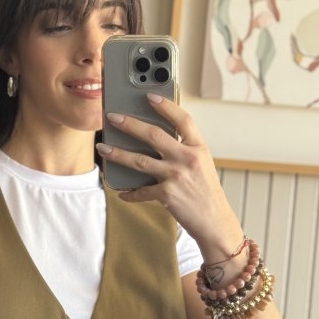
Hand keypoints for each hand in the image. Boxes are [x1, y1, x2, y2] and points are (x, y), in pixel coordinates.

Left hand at [96, 94, 241, 256]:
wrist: (215, 222)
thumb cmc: (206, 193)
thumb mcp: (202, 165)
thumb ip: (184, 150)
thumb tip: (155, 139)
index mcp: (198, 147)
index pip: (183, 119)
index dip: (166, 106)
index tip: (149, 96)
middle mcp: (187, 158)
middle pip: (154, 135)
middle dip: (129, 124)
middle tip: (112, 117)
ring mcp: (176, 176)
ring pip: (139, 160)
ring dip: (117, 154)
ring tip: (103, 148)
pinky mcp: (167, 194)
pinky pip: (141, 191)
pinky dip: (130, 193)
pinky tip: (122, 192)